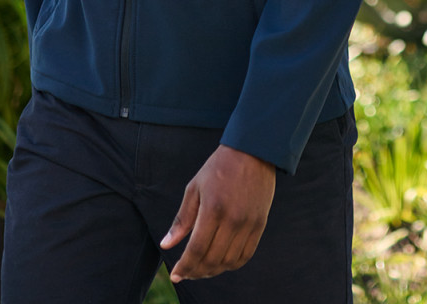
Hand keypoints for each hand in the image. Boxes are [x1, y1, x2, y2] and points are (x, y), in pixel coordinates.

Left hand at [160, 145, 275, 282]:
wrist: (252, 151)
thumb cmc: (218, 167)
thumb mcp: (194, 188)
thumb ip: (182, 219)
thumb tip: (166, 244)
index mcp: (213, 209)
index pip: (196, 249)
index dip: (184, 266)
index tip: (175, 274)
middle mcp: (232, 220)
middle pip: (212, 259)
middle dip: (196, 271)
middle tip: (186, 272)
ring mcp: (248, 224)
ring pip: (229, 262)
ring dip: (213, 270)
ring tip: (202, 269)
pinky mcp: (259, 224)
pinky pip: (246, 255)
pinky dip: (232, 264)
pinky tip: (221, 262)